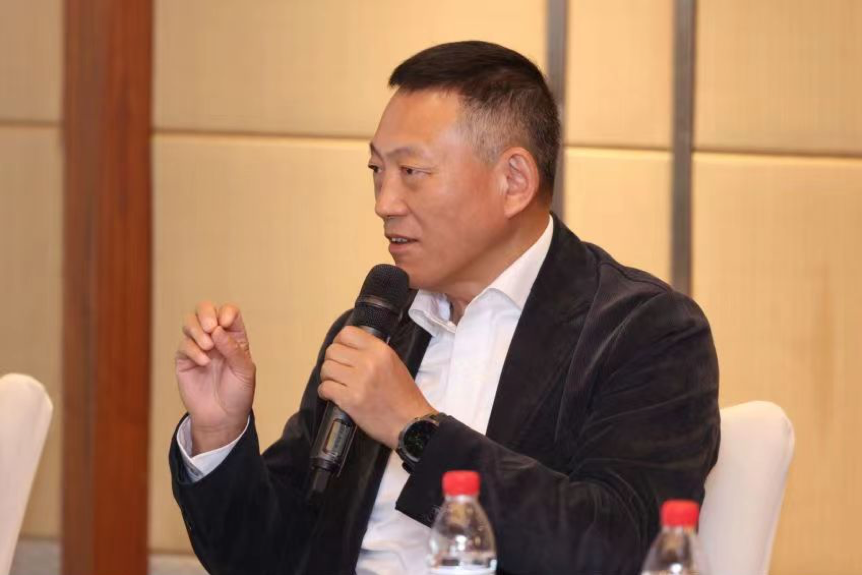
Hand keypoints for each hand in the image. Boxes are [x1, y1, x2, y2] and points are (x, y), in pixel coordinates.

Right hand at [175, 301, 254, 454]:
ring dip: (197, 330)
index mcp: (234, 337)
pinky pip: (183, 345)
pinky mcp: (185, 360)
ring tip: (207, 347)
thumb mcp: (244, 371)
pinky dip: (192, 350)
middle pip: (205, 309)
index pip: (228, 312)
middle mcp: (216, 338)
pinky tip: (203, 362)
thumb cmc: (238, 393)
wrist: (223, 417)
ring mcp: (199, 347)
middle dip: (206, 314)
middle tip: (211, 328)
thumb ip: (233, 349)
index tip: (225, 324)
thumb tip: (217, 330)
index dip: (226, 312)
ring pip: (190, 322)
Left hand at [318, 326, 433, 448]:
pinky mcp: (350, 400)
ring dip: (327, 377)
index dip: (340, 342)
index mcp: (380, 350)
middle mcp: (368, 362)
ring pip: (326, 368)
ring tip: (336, 383)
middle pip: (332, 350)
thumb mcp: (393, 363)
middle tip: (339, 371)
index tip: (342, 352)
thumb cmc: (403, 394)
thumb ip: (373, 353)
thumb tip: (349, 348)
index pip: (347, 333)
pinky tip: (333, 395)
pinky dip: (325, 392)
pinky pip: (325, 388)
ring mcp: (358, 381)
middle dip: (332, 361)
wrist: (410, 422)